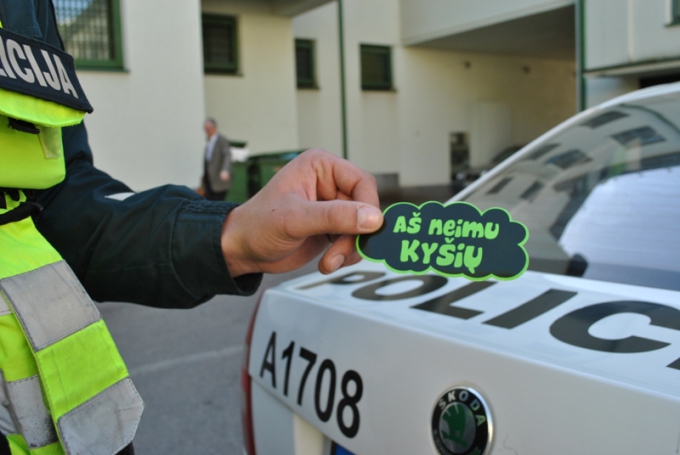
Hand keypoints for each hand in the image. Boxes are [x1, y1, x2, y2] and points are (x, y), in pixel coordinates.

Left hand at [220, 149, 382, 275]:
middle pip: (365, 208)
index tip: (366, 230)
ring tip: (330, 262)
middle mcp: (329, 183)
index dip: (368, 207)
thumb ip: (335, 216)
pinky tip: (328, 262)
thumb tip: (373, 218)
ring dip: (350, 248)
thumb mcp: (295, 219)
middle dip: (356, 235)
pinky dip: (346, 254)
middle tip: (340, 254)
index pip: (361, 182)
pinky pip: (353, 240)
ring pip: (362, 227)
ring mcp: (332, 206)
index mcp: (320, 166)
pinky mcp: (331, 227)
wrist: (242, 250)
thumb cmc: (257, 225)